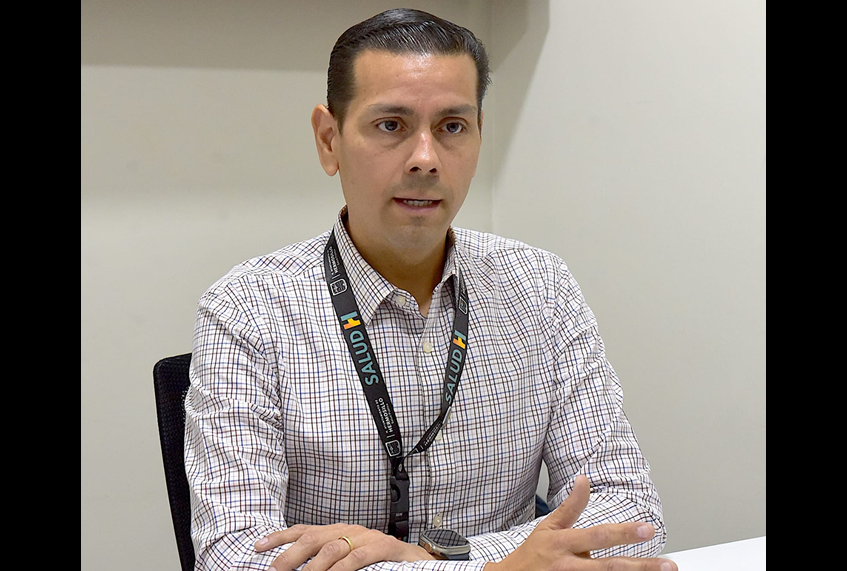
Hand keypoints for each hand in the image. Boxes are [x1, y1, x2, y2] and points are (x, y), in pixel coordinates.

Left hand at [255, 522, 436, 570]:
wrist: (418, 560)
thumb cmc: (380, 562)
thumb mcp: (348, 558)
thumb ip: (326, 560)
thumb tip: (298, 569)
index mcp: (339, 531)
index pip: (304, 530)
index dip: (280, 537)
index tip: (258, 547)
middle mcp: (350, 530)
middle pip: (313, 537)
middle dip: (290, 554)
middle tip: (274, 570)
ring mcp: (367, 537)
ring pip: (332, 547)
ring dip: (312, 565)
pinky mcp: (384, 547)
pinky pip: (358, 556)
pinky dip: (341, 568)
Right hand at [484, 475, 676, 570]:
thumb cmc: (533, 554)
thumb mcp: (548, 526)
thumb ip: (570, 506)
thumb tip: (584, 479)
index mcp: (563, 543)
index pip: (598, 536)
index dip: (623, 533)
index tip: (648, 529)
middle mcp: (568, 566)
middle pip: (609, 567)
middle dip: (641, 566)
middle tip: (668, 564)